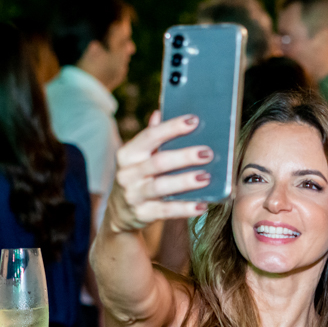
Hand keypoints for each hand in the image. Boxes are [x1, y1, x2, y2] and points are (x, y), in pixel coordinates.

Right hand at [107, 111, 212, 232]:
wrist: (120, 213)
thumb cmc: (138, 177)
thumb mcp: (139, 157)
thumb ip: (151, 137)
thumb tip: (159, 112)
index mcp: (128, 154)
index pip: (150, 136)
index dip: (172, 127)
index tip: (194, 121)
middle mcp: (127, 174)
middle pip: (158, 162)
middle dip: (184, 156)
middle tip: (207, 153)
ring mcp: (133, 195)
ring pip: (161, 186)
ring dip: (185, 181)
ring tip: (206, 177)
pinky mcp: (142, 214)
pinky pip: (165, 211)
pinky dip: (185, 208)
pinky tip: (202, 205)